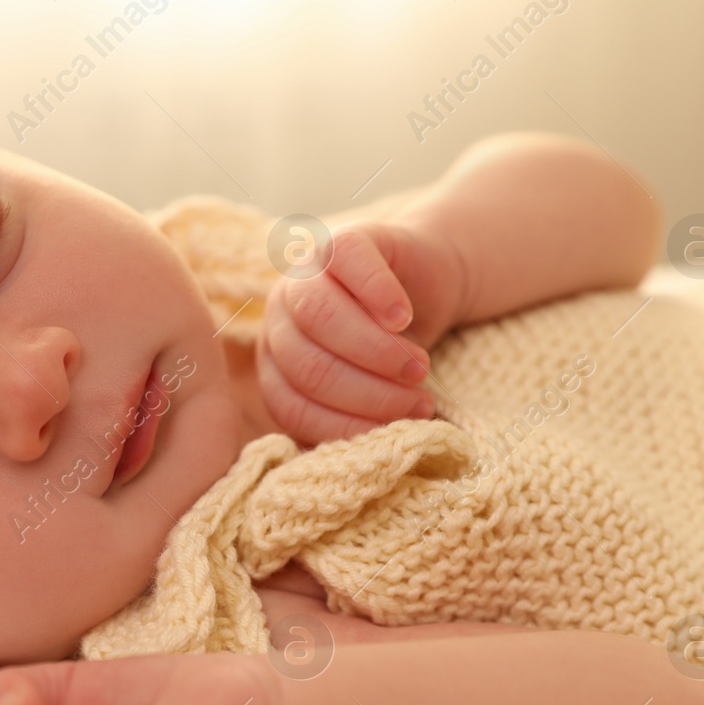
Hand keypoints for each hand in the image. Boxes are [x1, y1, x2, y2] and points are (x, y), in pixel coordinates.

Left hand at [256, 219, 467, 444]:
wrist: (427, 281)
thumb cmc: (396, 349)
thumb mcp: (371, 390)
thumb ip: (352, 419)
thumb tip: (361, 463)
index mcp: (276, 361)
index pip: (290, 406)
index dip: (342, 427)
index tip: (392, 434)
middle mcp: (280, 317)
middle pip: (307, 365)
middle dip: (367, 394)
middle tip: (416, 404)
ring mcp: (305, 275)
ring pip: (320, 318)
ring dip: (376, 353)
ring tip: (418, 369)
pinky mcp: (344, 241)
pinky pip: (350, 269)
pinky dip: (379, 298)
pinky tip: (405, 318)